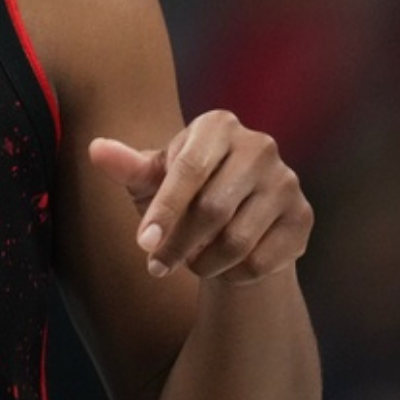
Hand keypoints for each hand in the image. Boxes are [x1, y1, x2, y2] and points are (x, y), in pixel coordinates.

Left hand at [89, 110, 312, 283]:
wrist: (235, 218)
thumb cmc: (183, 191)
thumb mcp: (152, 178)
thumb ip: (128, 167)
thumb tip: (96, 150)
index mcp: (218, 125)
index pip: (188, 170)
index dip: (164, 210)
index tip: (142, 243)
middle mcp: (259, 146)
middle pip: (213, 208)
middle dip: (178, 244)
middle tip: (155, 267)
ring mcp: (286, 181)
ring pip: (238, 239)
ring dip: (205, 262)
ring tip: (189, 263)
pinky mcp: (303, 217)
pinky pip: (263, 260)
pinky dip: (235, 273)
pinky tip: (223, 267)